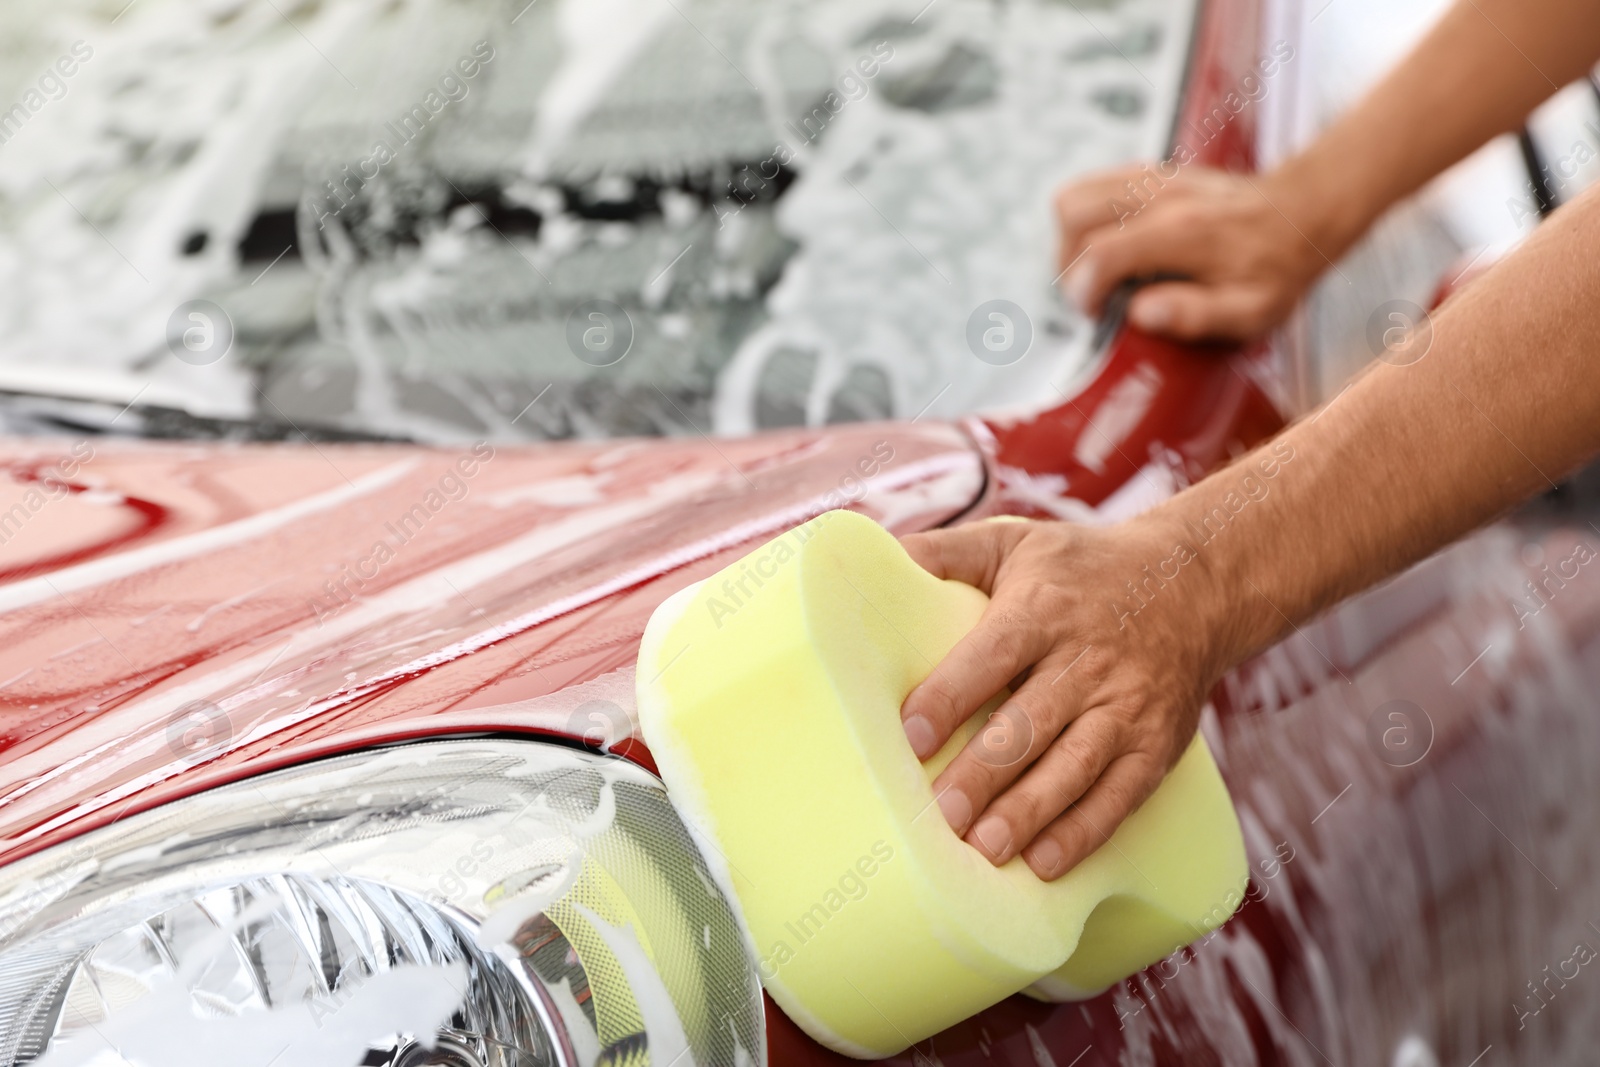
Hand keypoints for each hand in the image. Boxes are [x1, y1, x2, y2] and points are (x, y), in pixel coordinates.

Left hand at [898, 517, 1226, 879]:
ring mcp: (1125, 706)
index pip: (993, 654)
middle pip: (1030, 722)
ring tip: (985, 847)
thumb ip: (944, 552)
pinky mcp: (1157, 744)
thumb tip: (872, 557)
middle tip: (941, 812)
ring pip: (1074, 766)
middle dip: (985, 772)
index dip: (951, 695)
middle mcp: (1086, 660)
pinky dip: (1086, 831)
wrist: (1194, 585)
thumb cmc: (1082, 567)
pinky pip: (1121, 794)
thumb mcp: (1013, 541)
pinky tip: (1046, 862)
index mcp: (1042, 609)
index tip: (911, 735)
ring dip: (1030, 811)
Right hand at [1055, 164, 1338, 342]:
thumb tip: (1139, 314)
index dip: (1084, 290)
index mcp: (1183, 235)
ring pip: (1073, 198)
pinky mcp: (1150, 174)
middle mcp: (1162, 199)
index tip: (1097, 313)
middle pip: (1074, 219)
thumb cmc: (1276, 269)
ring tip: (1094, 271)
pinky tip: (1107, 243)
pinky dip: (1084, 218)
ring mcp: (1154, 181)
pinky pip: (1091, 185)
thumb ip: (1195, 316)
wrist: (1301, 213)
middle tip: (1094, 295)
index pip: (1102, 254)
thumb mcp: (1252, 311)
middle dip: (1070, 266)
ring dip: (1070, 241)